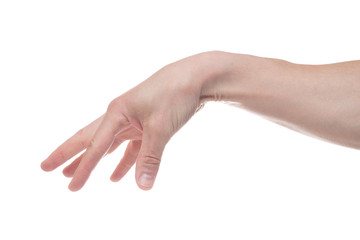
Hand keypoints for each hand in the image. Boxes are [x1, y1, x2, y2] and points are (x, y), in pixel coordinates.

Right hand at [41, 52, 214, 190]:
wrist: (196, 77)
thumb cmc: (175, 94)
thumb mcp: (160, 127)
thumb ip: (150, 158)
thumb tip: (142, 187)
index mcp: (117, 113)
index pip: (95, 146)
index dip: (82, 167)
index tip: (70, 185)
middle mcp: (121, 116)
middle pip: (90, 140)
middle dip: (70, 156)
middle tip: (47, 168)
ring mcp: (133, 121)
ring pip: (107, 146)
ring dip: (93, 161)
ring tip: (73, 175)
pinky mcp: (147, 125)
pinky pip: (130, 148)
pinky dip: (123, 162)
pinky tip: (116, 176)